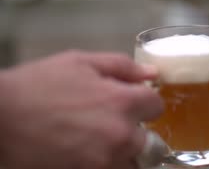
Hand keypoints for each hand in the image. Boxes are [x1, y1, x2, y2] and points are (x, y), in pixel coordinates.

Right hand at [0, 50, 162, 168]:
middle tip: (115, 125)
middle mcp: (120, 136)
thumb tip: (152, 74)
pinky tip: (86, 151)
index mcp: (122, 102)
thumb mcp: (81, 63)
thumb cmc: (38, 85)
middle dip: (137, 132)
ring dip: (124, 153)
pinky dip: (106, 164)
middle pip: (152, 142)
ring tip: (99, 140)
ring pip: (133, 164)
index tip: (132, 101)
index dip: (145, 102)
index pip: (157, 107)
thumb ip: (123, 67)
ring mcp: (104, 162)